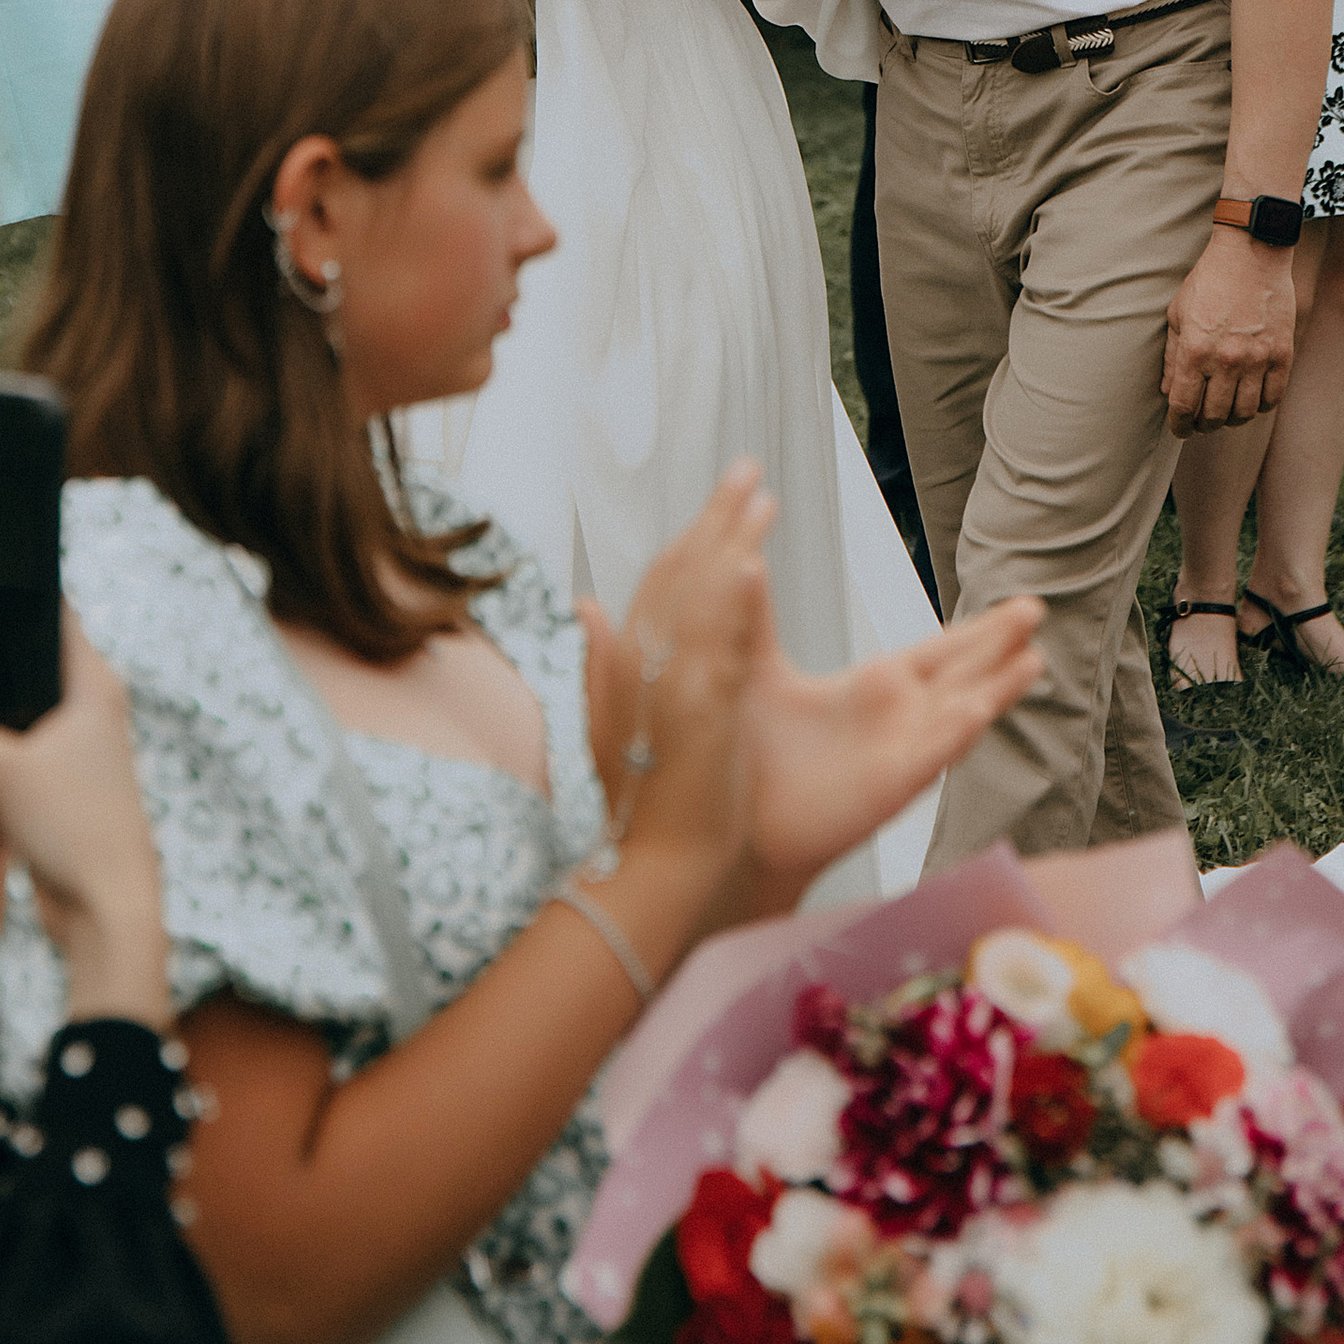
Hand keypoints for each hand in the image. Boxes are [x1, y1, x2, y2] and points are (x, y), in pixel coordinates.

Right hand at [0, 611, 171, 1030]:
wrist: (106, 906)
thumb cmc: (71, 827)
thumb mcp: (3, 772)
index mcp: (93, 682)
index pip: (51, 612)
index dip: (6, 595)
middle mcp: (93, 703)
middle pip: (28, 657)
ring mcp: (81, 743)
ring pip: (19, 704)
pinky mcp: (65, 781)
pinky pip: (18, 744)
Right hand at [583, 467, 772, 885]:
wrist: (645, 873)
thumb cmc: (640, 810)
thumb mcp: (614, 726)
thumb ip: (600, 662)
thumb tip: (583, 603)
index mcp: (626, 666)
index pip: (658, 582)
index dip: (692, 534)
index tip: (726, 499)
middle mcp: (640, 667)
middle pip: (678, 574)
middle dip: (716, 517)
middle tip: (749, 470)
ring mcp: (667, 689)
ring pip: (696, 600)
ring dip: (730, 542)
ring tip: (760, 497)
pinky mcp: (695, 719)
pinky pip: (714, 652)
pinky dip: (729, 606)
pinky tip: (750, 566)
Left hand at [735, 600, 1045, 900]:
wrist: (736, 824)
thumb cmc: (750, 754)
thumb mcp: (757, 668)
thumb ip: (755, 612)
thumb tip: (747, 557)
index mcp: (874, 688)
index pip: (940, 652)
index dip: (979, 631)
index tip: (1016, 605)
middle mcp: (897, 719)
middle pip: (963, 673)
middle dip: (1000, 643)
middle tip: (1038, 608)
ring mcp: (899, 754)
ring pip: (960, 713)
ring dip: (996, 688)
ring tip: (1033, 659)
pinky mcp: (888, 787)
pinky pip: (929, 756)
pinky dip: (956, 733)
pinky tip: (980, 709)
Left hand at [1163, 226, 1296, 433]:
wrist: (1251, 253)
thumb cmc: (1208, 281)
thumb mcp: (1178, 314)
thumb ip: (1171, 357)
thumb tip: (1167, 392)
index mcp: (1194, 351)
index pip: (1182, 406)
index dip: (1178, 425)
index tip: (1179, 429)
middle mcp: (1225, 360)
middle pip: (1213, 416)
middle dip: (1203, 425)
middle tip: (1201, 421)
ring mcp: (1257, 359)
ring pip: (1244, 413)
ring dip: (1231, 418)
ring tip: (1226, 411)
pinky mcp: (1282, 354)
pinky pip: (1272, 398)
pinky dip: (1261, 406)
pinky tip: (1251, 398)